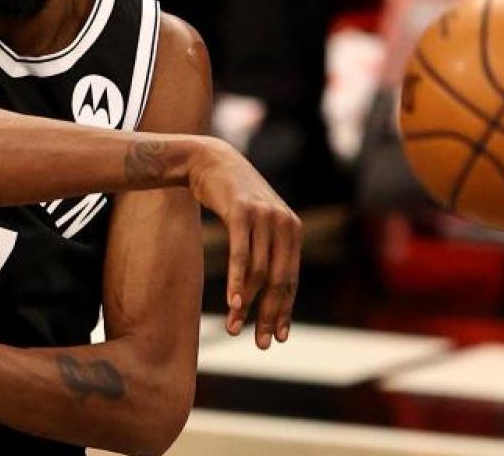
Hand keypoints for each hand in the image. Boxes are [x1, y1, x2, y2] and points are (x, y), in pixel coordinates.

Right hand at [189, 140, 302, 349]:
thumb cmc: (233, 197)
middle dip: (269, 315)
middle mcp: (284, 223)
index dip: (284, 311)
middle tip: (260, 343)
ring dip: (246, 304)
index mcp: (293, 230)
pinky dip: (236, 282)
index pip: (290, 280)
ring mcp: (264, 217)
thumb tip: (266, 291)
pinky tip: (232, 303)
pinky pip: (240, 255)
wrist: (210, 161)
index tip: (277, 337)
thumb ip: (266, 250)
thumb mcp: (257, 223)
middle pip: (279, 281)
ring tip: (234, 328)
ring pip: (258, 273)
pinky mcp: (242, 213)